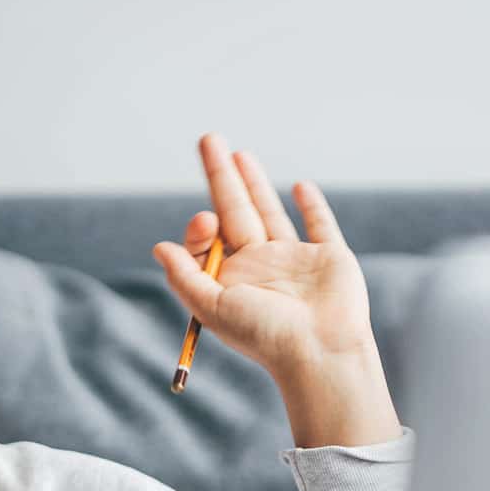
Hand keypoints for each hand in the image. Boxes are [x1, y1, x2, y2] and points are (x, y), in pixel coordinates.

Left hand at [152, 133, 375, 380]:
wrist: (320, 351)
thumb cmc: (265, 335)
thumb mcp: (213, 308)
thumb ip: (185, 277)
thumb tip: (159, 247)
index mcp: (232, 278)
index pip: (210, 238)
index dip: (202, 224)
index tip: (206, 220)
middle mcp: (261, 266)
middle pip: (236, 211)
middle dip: (221, 176)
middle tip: (208, 138)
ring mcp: (296, 260)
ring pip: (270, 212)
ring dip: (255, 183)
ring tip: (239, 154)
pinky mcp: (330, 257)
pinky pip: (320, 225)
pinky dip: (312, 206)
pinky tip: (301, 188)